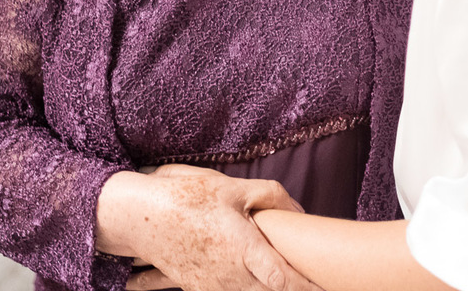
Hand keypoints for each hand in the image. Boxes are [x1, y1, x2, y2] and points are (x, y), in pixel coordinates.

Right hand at [98, 165, 317, 290]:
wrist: (140, 218)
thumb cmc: (187, 199)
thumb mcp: (231, 188)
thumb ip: (270, 196)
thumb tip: (300, 211)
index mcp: (244, 249)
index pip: (284, 280)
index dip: (307, 288)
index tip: (327, 287)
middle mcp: (231, 275)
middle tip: (317, 287)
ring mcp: (213, 286)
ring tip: (290, 285)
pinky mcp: (197, 288)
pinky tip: (251, 284)